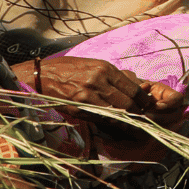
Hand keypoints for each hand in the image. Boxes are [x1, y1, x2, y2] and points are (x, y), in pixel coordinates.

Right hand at [20, 55, 182, 117]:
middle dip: (138, 112)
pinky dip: (109, 122)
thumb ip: (113, 75)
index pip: (133, 88)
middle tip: (143, 117)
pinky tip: (113, 124)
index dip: (144, 99)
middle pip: (128, 102)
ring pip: (116, 113)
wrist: (40, 76)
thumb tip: (136, 83)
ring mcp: (87, 96)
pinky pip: (100, 119)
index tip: (149, 104)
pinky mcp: (77, 108)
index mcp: (104, 69)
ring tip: (132, 124)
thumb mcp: (92, 64)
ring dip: (126, 120)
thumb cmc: (67, 69)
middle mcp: (98, 81)